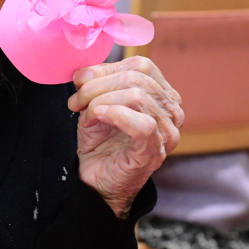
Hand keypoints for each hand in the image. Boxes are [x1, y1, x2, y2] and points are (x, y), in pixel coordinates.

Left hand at [68, 57, 182, 218]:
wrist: (97, 183)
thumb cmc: (101, 145)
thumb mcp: (96, 105)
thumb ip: (96, 84)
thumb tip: (84, 71)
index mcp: (162, 96)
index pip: (142, 66)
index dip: (108, 68)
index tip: (80, 81)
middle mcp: (171, 112)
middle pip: (137, 78)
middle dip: (98, 85)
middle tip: (76, 101)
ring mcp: (167, 133)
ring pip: (137, 96)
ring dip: (100, 100)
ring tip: (84, 114)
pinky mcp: (155, 150)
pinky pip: (142, 123)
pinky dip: (115, 114)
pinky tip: (98, 117)